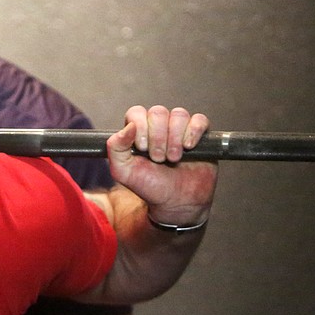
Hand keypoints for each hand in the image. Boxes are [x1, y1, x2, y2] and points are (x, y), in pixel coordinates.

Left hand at [107, 105, 217, 225]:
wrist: (175, 201)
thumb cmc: (150, 186)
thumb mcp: (123, 171)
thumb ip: (115, 148)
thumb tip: (129, 126)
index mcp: (138, 131)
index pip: (137, 112)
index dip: (141, 127)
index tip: (142, 148)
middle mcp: (158, 127)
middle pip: (158, 112)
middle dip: (158, 138)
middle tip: (158, 158)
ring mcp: (179, 129)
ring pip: (179, 114)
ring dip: (175, 138)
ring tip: (173, 158)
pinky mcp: (199, 134)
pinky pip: (199, 120)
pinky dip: (193, 132)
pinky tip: (189, 147)